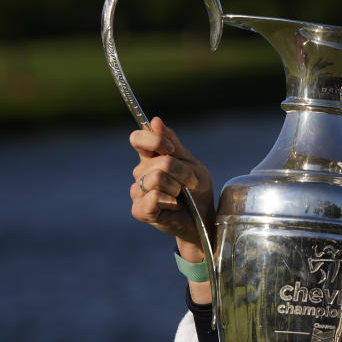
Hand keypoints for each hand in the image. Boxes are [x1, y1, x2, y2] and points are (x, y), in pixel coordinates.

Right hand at [129, 117, 213, 259]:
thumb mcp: (192, 164)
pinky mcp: (140, 210)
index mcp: (151, 158)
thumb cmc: (197, 192)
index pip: (138, 138)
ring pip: (156, 178)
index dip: (154, 140)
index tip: (173, 150)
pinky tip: (174, 206)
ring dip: (177, 187)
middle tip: (188, 184)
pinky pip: (153, 197)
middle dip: (181, 172)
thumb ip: (173, 144)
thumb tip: (155, 121)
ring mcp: (138, 192)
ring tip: (180, 196)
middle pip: (158, 161)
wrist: (202, 220)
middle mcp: (140, 173)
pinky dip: (170, 200)